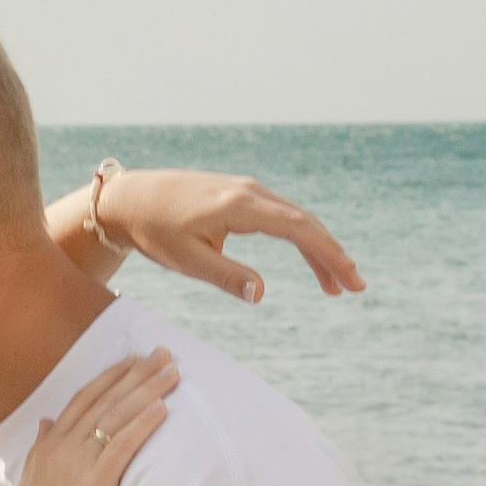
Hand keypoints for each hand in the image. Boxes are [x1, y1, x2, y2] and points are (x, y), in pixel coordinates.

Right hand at [0, 349, 177, 485]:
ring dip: (147, 390)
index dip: (108, 378)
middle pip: (104, 400)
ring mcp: (77, 463)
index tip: (130, 360)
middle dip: (136, 373)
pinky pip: (124, 444)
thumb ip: (40, 451)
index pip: (82, 401)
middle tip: (162, 353)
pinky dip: (143, 423)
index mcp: (46, 449)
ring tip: (172, 372)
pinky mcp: (96, 482)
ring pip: (117, 415)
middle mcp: (60, 448)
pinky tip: (163, 408)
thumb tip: (45, 423)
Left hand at [95, 167, 362, 303]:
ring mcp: (247, 190)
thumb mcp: (187, 260)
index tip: (349, 277)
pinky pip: (281, 216)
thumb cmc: (155, 231)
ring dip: (319, 249)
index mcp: (239, 205)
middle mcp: (250, 191)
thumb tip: (261, 295)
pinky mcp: (241, 195)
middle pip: (305, 223)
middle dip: (332, 255)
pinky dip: (301, 237)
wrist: (130, 199)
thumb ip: (226, 276)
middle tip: (355, 287)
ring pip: (296, 219)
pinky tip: (311, 257)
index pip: (298, 229)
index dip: (328, 253)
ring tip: (336, 284)